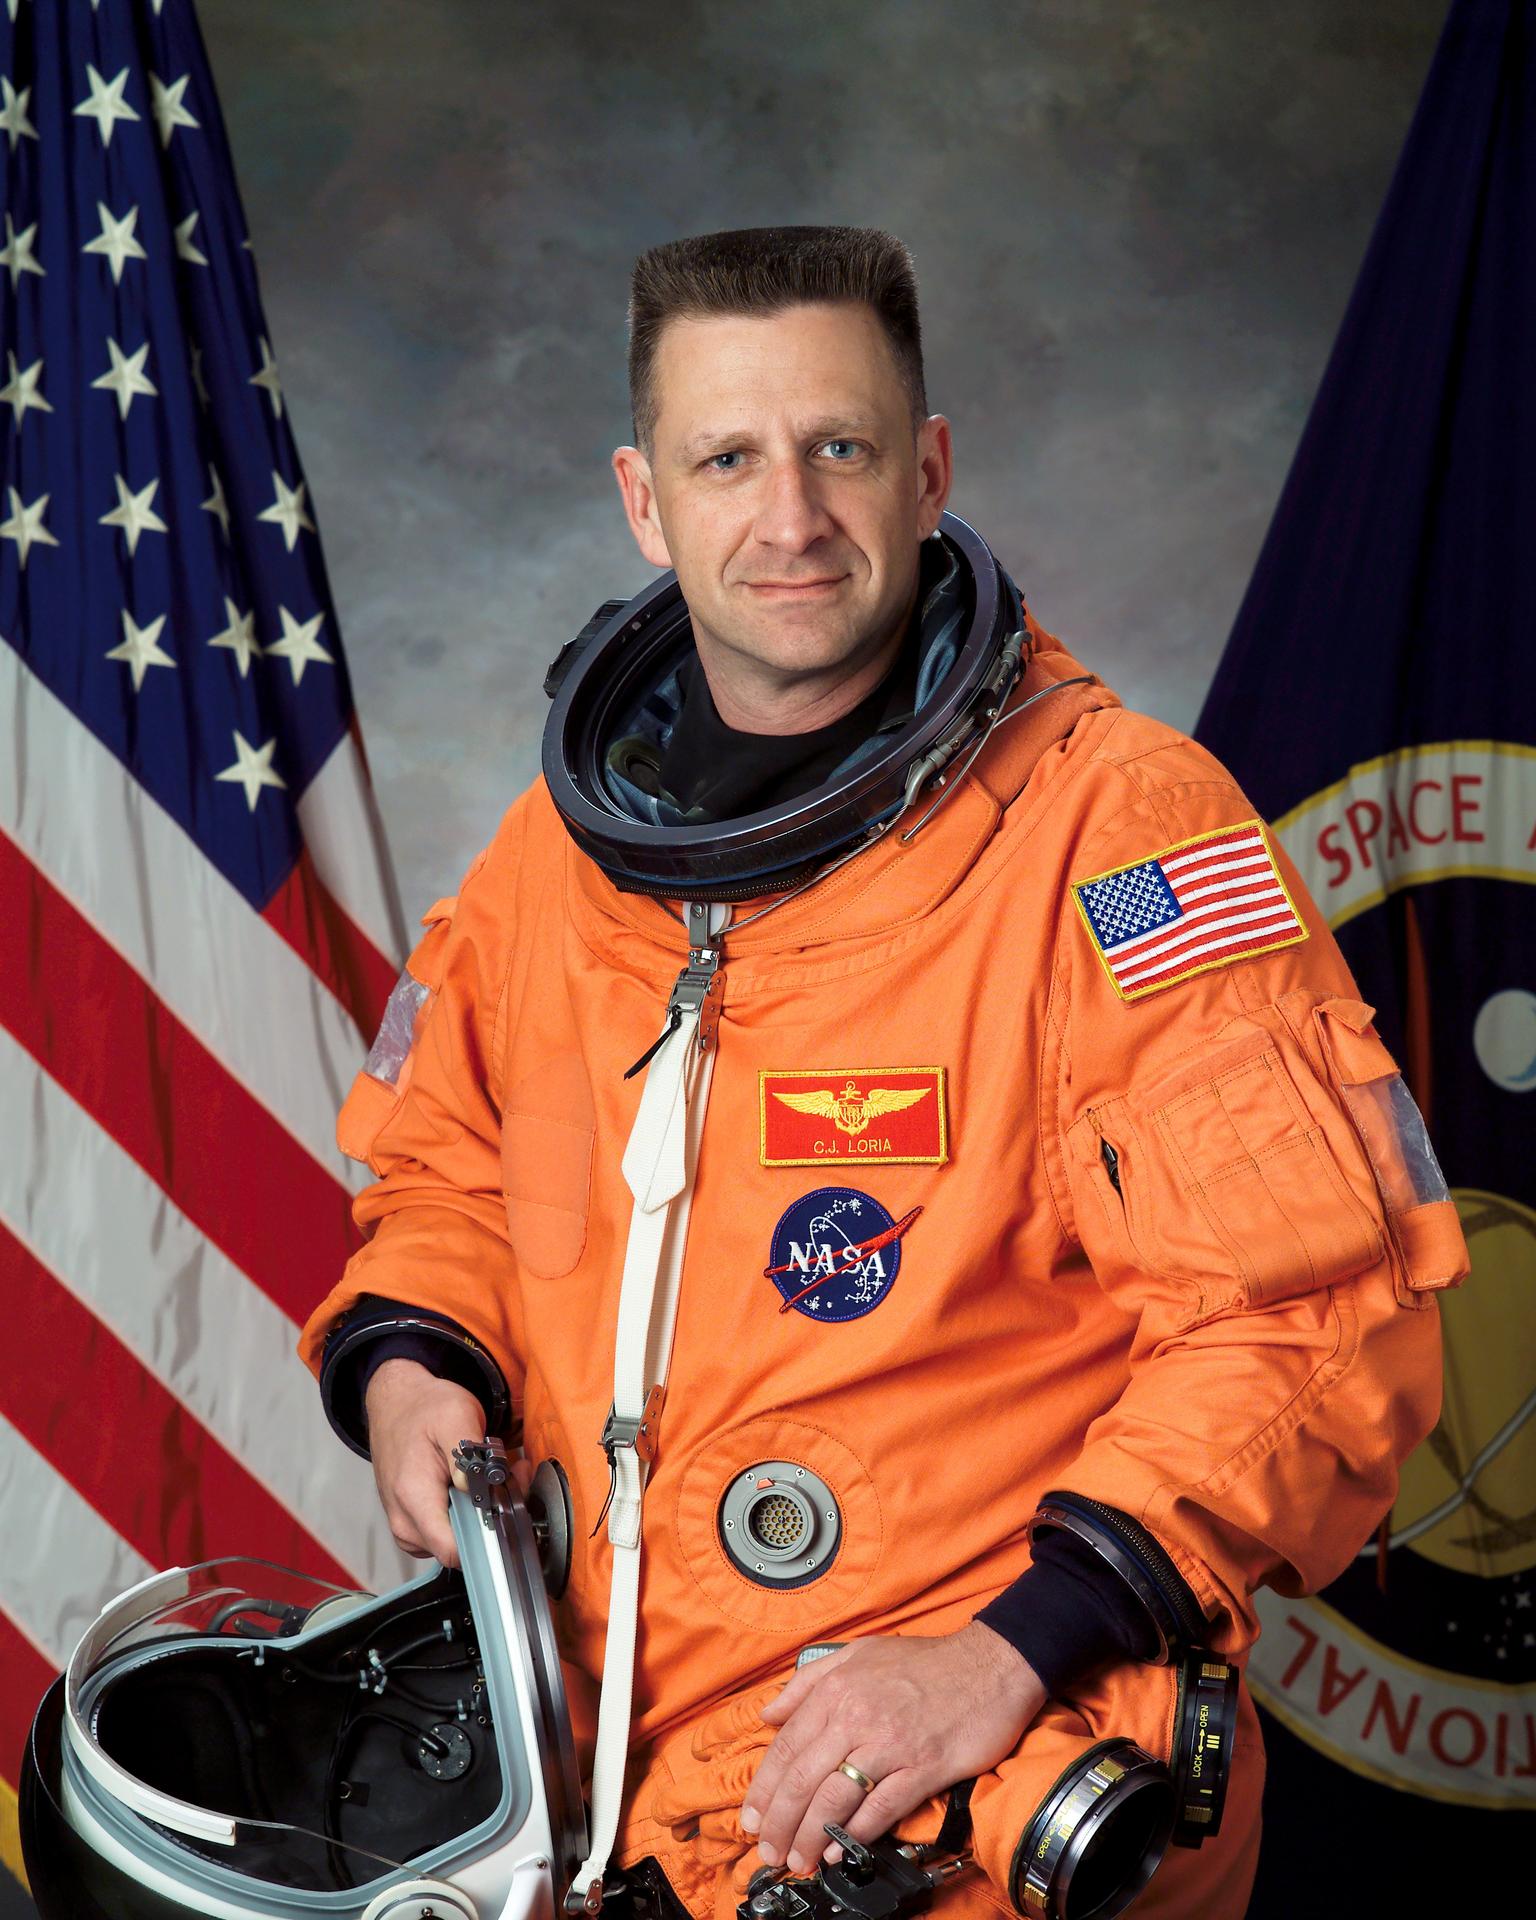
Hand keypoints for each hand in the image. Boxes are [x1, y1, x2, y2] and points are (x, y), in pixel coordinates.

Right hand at [364, 1358, 485, 1567]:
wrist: (397, 1403)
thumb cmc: (424, 1408)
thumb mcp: (456, 1416)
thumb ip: (469, 1455)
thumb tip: (480, 1490)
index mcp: (413, 1496)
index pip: (451, 1550)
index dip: (487, 1537)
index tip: (505, 1507)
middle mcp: (404, 1520)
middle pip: (458, 1549)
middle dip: (489, 1519)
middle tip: (506, 1481)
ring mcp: (405, 1526)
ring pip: (453, 1544)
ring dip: (478, 1517)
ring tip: (487, 1479)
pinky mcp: (411, 1524)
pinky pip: (444, 1535)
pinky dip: (463, 1515)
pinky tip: (471, 1489)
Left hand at [740, 1623, 1045, 1875]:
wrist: (990, 1665)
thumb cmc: (926, 1662)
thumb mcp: (860, 1652)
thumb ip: (810, 1680)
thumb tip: (771, 1712)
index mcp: (838, 1688)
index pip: (787, 1746)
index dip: (764, 1788)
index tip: (753, 1817)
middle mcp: (857, 1716)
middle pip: (803, 1778)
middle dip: (781, 1822)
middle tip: (770, 1849)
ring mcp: (890, 1743)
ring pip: (835, 1798)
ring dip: (811, 1836)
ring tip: (800, 1859)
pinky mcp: (923, 1767)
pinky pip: (881, 1807)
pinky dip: (856, 1833)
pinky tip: (840, 1850)